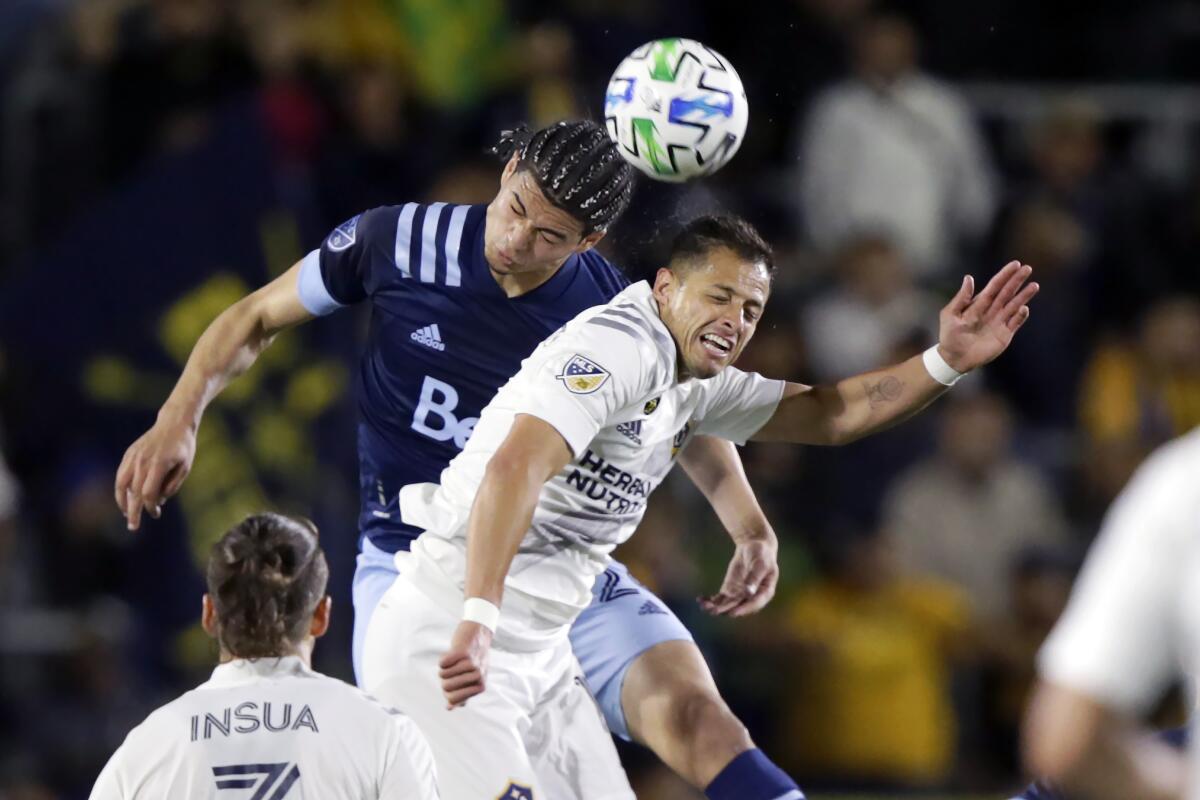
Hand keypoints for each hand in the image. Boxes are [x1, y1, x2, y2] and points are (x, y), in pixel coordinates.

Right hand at [114, 413, 196, 530]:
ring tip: (126, 513)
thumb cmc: (183, 447)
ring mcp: (133, 457)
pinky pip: (121, 474)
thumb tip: (158, 501)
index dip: (150, 507)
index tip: (156, 514)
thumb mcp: (185, 467)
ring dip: (122, 501)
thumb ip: (172, 485)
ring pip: (121, 484)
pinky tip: (124, 498)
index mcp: (158, 465)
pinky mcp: (129, 454)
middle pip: (133, 493)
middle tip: (133, 527)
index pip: (148, 493)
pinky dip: (120, 488)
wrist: (174, 423)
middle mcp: (142, 462)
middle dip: (133, 512)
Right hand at [439, 621, 493, 708]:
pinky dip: (443, 658)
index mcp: (480, 686)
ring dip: (444, 667)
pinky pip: (443, 663)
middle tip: (453, 670)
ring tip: (455, 661)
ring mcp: (472, 664)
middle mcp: (478, 676)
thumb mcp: (471, 679)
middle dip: (444, 679)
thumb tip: (449, 707)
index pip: (453, 699)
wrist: (478, 633)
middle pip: (446, 687)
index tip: (454, 681)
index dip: (448, 691)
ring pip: (443, 674)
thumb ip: (462, 694)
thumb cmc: (473, 659)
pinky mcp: (463, 652)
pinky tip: (452, 653)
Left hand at [699, 534, 779, 616]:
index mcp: (765, 592)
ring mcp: (740, 595)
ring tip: (704, 606)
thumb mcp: (760, 564)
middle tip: (714, 611)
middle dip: (725, 610)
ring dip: (716, 607)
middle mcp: (752, 598)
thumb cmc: (762, 555)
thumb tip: (749, 593)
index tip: (732, 613)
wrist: (754, 547)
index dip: (743, 609)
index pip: (754, 604)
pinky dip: (711, 600)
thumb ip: (754, 578)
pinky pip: (720, 598)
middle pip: (738, 606)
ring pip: (727, 605)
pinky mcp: (730, 590)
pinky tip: (701, 600)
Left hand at [937, 261, 1038, 373]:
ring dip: (1024, 296)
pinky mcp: (1004, 334)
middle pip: (1007, 293)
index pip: (994, 286)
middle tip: (1028, 268)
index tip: (1015, 264)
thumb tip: (969, 278)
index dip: (1004, 275)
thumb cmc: (949, 335)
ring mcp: (999, 322)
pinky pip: (1015, 323)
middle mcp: (992, 310)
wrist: (954, 357)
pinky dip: (1020, 316)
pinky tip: (1024, 308)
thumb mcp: (950, 314)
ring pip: (1014, 305)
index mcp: (979, 303)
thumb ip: (961, 298)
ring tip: (1034, 286)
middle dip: (1017, 281)